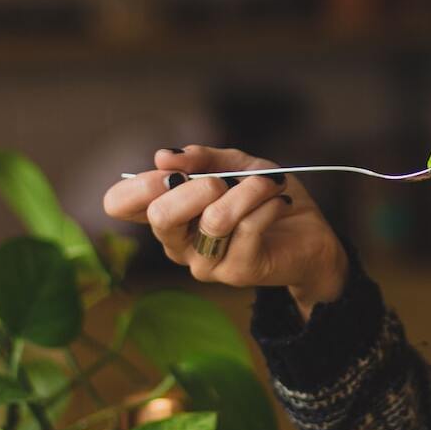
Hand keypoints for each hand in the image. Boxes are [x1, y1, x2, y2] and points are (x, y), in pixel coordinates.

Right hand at [102, 146, 348, 309]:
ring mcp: (204, 263)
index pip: (119, 204)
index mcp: (167, 214)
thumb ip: (202, 158)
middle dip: (196, 186)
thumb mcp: (235, 166)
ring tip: (269, 183)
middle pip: (160, 215)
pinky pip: (248, 227)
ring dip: (248, 190)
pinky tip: (279, 201)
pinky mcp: (237, 272)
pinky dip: (267, 204)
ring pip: (214, 219)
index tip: (172, 170)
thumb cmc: (265, 198)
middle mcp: (177, 243)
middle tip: (223, 180)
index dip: (139, 183)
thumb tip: (164, 156)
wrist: (311, 235)